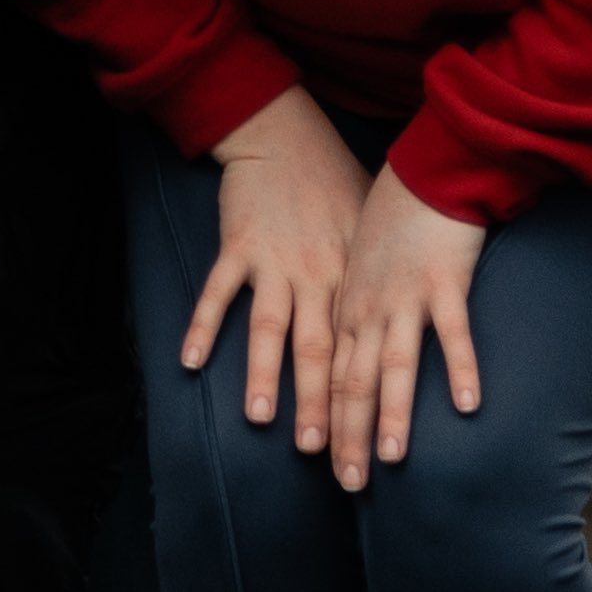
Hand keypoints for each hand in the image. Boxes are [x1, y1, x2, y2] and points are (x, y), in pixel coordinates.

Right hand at [181, 89, 363, 451]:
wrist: (287, 137)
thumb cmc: (334, 183)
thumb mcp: (370, 231)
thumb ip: (378, 278)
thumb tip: (400, 324)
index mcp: (353, 279)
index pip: (360, 353)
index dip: (366, 404)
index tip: (371, 451)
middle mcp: (318, 276)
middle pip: (318, 352)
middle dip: (319, 406)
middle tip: (319, 453)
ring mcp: (276, 262)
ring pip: (270, 328)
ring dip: (264, 373)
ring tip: (260, 417)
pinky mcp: (239, 245)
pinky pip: (219, 292)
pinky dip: (203, 325)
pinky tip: (191, 361)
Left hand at [321, 162, 486, 490]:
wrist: (424, 168)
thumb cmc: (395, 219)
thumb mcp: (361, 267)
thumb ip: (360, 309)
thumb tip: (359, 350)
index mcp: (347, 308)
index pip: (332, 377)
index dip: (329, 423)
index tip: (325, 466)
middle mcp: (368, 309)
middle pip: (352, 381)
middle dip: (349, 435)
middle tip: (348, 483)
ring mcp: (405, 297)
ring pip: (394, 364)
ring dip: (391, 413)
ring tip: (390, 458)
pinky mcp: (444, 280)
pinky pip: (453, 332)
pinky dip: (460, 368)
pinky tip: (467, 405)